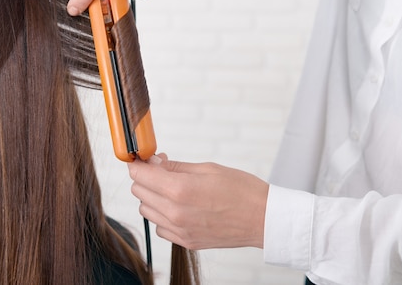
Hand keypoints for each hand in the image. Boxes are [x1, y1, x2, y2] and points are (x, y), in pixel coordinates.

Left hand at [128, 154, 268, 249]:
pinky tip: (179, 207)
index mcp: (180, 189)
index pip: (140, 175)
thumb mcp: (207, 168)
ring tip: (172, 189)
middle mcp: (175, 212)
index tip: (141, 159)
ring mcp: (180, 230)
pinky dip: (163, 216)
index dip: (137, 164)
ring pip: (146, 210)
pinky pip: (160, 227)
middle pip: (139, 192)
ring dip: (152, 197)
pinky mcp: (186, 241)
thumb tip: (154, 162)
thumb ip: (175, 166)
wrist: (264, 220)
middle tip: (162, 169)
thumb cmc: (242, 190)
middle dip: (146, 178)